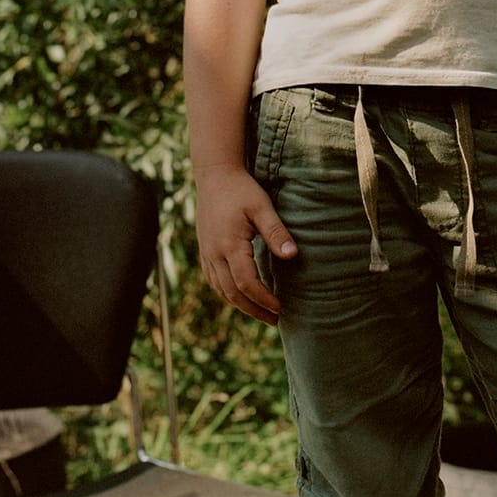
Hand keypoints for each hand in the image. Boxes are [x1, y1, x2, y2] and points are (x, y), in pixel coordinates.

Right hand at [194, 167, 296, 321]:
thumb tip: (292, 255)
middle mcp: (214, 253)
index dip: (263, 299)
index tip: (280, 308)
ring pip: (221, 290)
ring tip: (262, 313)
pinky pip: (214, 280)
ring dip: (241, 305)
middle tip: (274, 320)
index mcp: (229, 245)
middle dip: (253, 310)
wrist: (214, 175)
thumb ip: (276, 231)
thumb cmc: (241, 189)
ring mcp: (206, 253)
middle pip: (232, 293)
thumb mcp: (262, 206)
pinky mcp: (204, 251)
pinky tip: (242, 296)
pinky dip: (228, 293)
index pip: (246, 283)